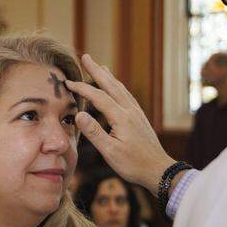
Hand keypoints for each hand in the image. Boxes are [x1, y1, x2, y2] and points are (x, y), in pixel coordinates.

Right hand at [67, 55, 175, 191]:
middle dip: (97, 70)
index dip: (82, 88)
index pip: (98, 97)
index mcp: (121, 117)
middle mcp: (130, 110)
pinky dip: (118, 86)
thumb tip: (79, 114)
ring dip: (108, 76)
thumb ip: (94, 132)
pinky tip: (117, 88)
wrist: (158, 170)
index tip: (67, 82)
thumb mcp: (110, 152)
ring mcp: (136, 113)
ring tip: (101, 66)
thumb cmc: (133, 164)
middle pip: (111, 85)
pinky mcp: (140, 118)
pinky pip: (127, 95)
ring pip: (120, 88)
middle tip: (86, 57)